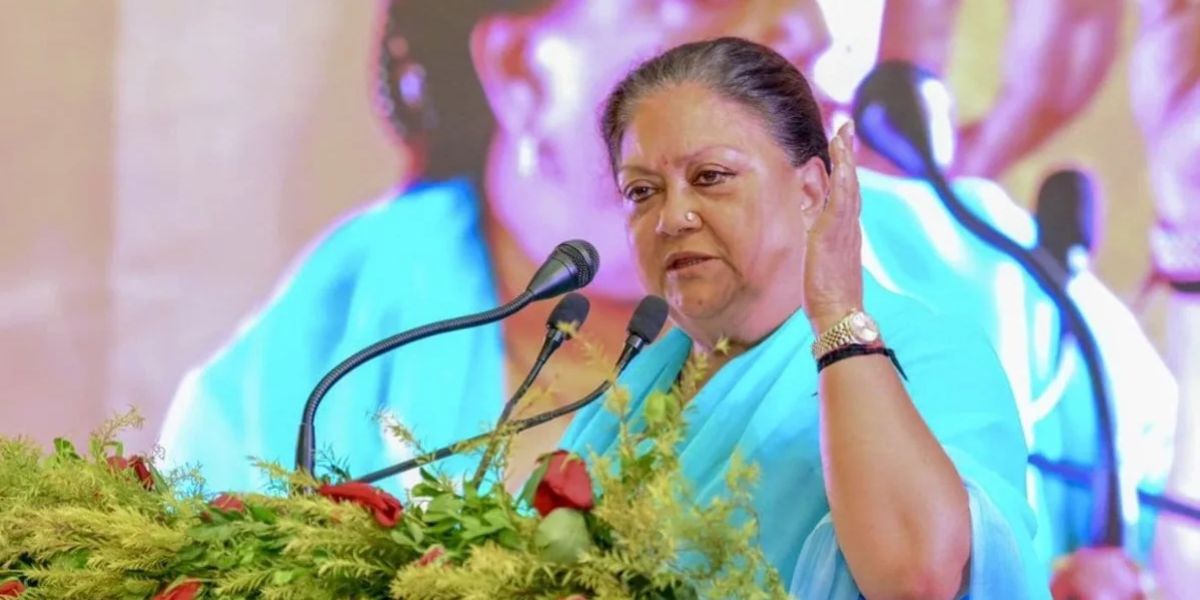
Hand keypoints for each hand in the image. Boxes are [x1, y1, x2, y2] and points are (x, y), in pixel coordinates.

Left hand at [804, 121, 864, 332]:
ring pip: (848, 186)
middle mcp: (849, 226)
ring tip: (843, 134)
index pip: (845, 191)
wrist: (839, 314)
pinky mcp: (834, 237)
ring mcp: (844, 230)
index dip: (843, 167)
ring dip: (845, 159)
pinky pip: (840, 204)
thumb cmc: (828, 294)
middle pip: (850, 181)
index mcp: (845, 230)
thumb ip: (816, 229)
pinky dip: (842, 182)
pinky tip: (840, 164)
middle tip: (846, 127)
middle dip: (847, 153)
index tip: (840, 144)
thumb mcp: (819, 255)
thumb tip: (808, 207)